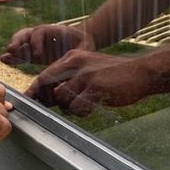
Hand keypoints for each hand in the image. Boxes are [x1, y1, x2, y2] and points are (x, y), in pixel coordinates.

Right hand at [1, 24, 95, 65]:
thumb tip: (82, 52)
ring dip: (13, 49)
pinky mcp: (33, 54)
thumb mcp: (86, 45)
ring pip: (20, 42)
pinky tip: (4, 60)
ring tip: (5, 57)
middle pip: (26, 34)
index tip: (37, 54)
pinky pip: (21, 54)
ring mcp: (36, 44)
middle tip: (12, 49)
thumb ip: (82, 49)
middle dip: (18, 41)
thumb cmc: (84, 43)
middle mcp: (42, 35)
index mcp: (53, 30)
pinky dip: (13, 57)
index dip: (36, 42)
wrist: (81, 44)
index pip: (39, 32)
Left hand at [26, 50, 151, 115]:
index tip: (28, 102)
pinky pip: (78, 108)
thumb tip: (52, 97)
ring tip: (86, 104)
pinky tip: (94, 107)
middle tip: (64, 107)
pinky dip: (83, 113)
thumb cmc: (114, 74)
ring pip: (62, 101)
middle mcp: (76, 63)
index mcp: (72, 57)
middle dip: (51, 102)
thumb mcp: (90, 68)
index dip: (35, 91)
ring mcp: (85, 75)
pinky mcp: (96, 88)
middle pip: (49, 89)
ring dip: (71, 108)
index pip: (44, 75)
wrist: (141, 72)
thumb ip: (71, 78)